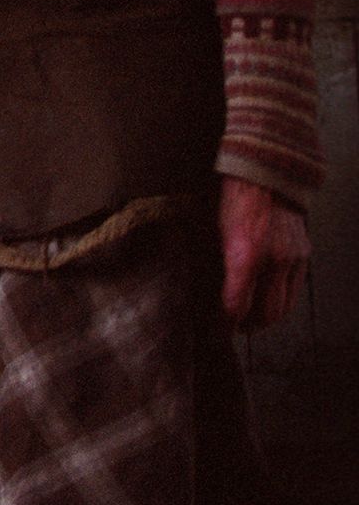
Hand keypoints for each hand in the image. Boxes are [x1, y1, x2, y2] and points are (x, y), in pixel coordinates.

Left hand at [219, 175, 308, 330]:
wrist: (265, 174)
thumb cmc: (230, 199)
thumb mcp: (210, 230)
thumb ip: (212, 263)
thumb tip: (202, 290)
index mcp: (246, 254)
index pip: (237, 305)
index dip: (226, 323)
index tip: (216, 331)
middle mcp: (274, 260)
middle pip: (266, 313)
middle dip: (248, 326)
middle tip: (232, 328)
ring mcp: (293, 258)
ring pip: (284, 307)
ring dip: (266, 319)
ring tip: (248, 321)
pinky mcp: (303, 254)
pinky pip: (294, 291)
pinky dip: (281, 303)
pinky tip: (265, 302)